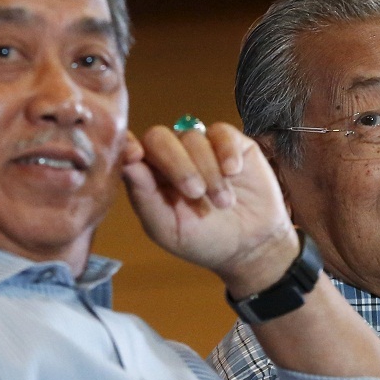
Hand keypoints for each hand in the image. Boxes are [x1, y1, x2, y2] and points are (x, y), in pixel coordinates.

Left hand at [121, 123, 298, 296]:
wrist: (251, 245)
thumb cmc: (204, 240)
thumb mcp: (169, 229)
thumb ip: (145, 197)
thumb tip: (127, 164)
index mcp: (150, 176)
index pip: (130, 149)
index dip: (128, 146)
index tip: (134, 155)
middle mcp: (172, 155)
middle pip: (160, 138)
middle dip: (177, 165)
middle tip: (196, 193)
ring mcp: (201, 146)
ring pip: (193, 138)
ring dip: (209, 172)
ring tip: (224, 202)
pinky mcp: (230, 142)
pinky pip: (222, 133)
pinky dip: (226, 152)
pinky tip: (233, 172)